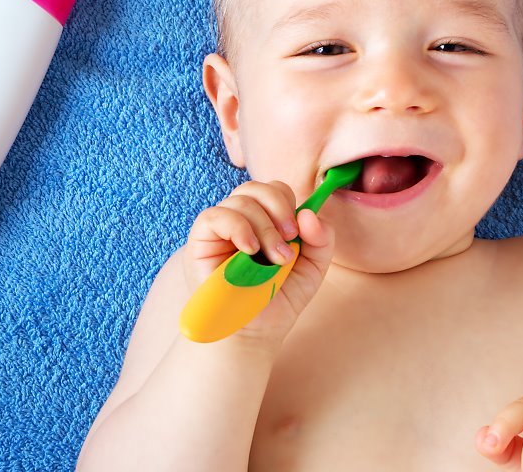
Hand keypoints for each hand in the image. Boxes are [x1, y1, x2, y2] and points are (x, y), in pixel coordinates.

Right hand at [183, 180, 334, 344]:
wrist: (253, 333)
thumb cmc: (277, 300)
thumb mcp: (312, 268)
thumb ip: (321, 239)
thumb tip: (309, 213)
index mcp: (265, 221)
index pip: (275, 190)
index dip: (289, 203)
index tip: (300, 231)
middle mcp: (241, 220)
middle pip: (257, 187)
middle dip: (279, 208)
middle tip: (289, 238)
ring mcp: (220, 230)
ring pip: (240, 200)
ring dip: (264, 226)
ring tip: (273, 258)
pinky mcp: (201, 241)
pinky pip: (214, 216)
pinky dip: (238, 227)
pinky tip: (250, 251)